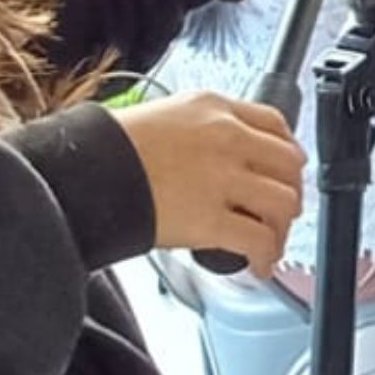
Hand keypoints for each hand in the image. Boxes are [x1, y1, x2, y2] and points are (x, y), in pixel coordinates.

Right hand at [113, 91, 305, 278]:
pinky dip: (267, 256)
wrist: (83, 171)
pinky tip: (260, 265)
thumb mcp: (167, 114)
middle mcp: (228, 138)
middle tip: (282, 209)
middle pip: (289, 164)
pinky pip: (259, 240)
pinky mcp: (209, 219)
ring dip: (283, 226)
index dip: (287, 151)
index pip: (276, 123)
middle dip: (291, 190)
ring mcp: (221, 178)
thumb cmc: (112, 147)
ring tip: (272, 240)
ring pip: (283, 202)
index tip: (286, 168)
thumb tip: (222, 149)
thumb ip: (203, 127)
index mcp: (216, 108)